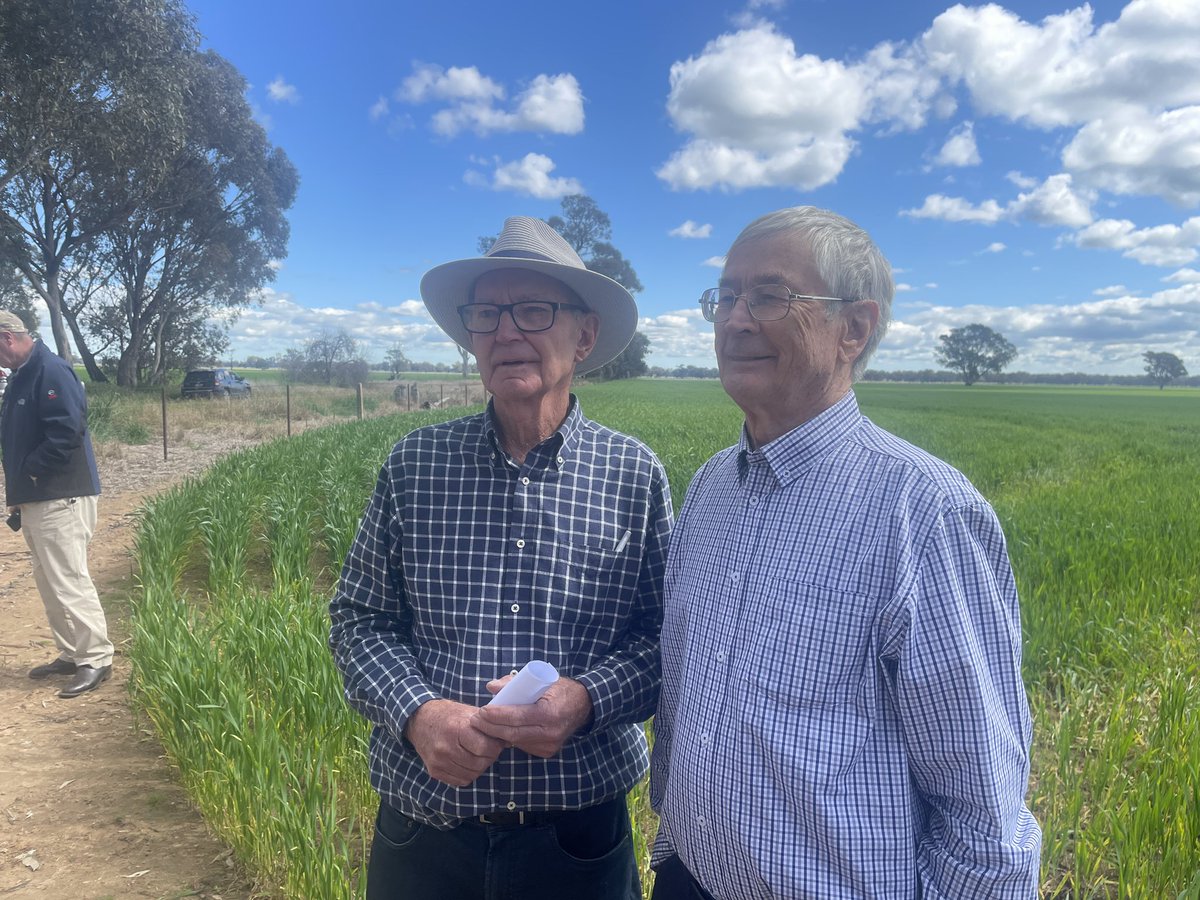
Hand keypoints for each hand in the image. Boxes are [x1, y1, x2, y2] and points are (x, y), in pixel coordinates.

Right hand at [404, 699, 506, 786]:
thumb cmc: (449, 715)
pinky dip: (467, 774)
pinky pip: (460, 781)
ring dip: (478, 767)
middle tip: (487, 750)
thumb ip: (488, 725)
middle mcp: (446, 747)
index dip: (494, 747)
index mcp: (457, 729)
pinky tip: (465, 761)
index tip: (494, 742)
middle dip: (488, 758)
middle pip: (479, 764)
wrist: (420, 720)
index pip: (485, 748)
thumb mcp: (469, 713)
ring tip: (476, 754)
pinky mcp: (434, 771)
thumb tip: (509, 738)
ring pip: (471, 774)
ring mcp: (439, 761)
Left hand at [472, 676, 593, 758]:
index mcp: (550, 713)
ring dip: (497, 734)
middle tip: (475, 720)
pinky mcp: (547, 751)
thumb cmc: (559, 689)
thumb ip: (514, 683)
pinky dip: (510, 738)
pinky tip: (499, 731)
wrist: (582, 705)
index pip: (518, 717)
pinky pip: (523, 745)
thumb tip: (491, 687)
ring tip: (482, 724)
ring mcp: (550, 744)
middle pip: (513, 733)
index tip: (482, 710)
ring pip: (516, 741)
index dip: (497, 715)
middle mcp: (551, 732)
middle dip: (490, 727)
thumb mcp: (541, 680)